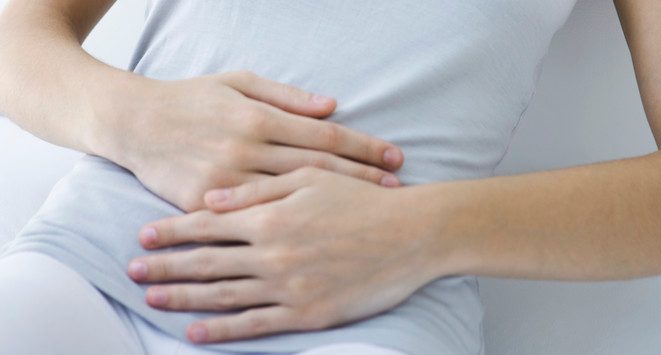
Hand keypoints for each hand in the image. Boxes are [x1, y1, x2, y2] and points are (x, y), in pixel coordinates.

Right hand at [97, 71, 402, 210]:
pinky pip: (253, 219)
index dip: (363, 147)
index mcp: (257, 119)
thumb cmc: (191, 99)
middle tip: (397, 187)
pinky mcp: (204, 206)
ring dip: (336, 204)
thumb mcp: (237, 83)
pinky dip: (288, 224)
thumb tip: (332, 106)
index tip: (394, 157)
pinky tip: (316, 230)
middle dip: (362, 178)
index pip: (324, 136)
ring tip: (372, 210)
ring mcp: (226, 183)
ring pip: (293, 198)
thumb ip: (286, 97)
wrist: (134, 124)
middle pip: (318, 169)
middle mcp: (245, 151)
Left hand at [127, 168, 444, 342]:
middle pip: (206, 261)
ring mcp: (288, 286)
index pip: (209, 224)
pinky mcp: (307, 312)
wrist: (412, 234)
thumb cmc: (362, 200)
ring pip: (223, 295)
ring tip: (151, 298)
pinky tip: (196, 332)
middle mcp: (272, 252)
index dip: (173, 231)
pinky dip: (222, 329)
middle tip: (131, 270)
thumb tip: (213, 198)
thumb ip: (259, 189)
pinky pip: (255, 324)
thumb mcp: (311, 178)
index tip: (143, 236)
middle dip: (165, 266)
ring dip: (183, 298)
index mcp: (271, 216)